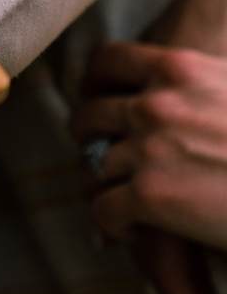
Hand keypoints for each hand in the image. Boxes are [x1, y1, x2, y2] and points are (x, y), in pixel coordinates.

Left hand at [116, 0, 226, 293]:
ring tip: (127, 200)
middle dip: (94, 138)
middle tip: (104, 155)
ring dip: (110, 185)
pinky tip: (131, 231)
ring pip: (97, 166)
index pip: (108, 61)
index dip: (95, 83)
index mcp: (180, 68)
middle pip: (91, 116)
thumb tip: (179, 93)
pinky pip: (104, 209)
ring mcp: (148, 149)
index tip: (96, 98)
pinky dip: (113, 224)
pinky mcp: (150, 197)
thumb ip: (204, 85)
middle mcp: (155, 104)